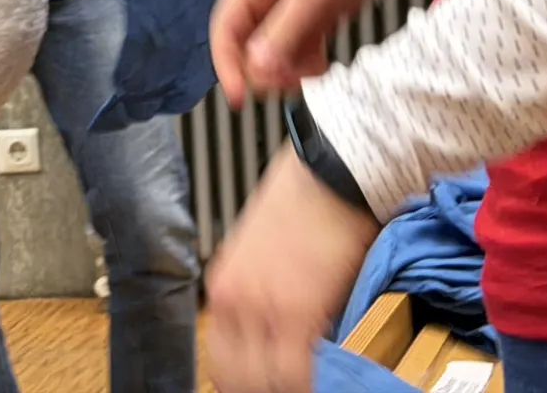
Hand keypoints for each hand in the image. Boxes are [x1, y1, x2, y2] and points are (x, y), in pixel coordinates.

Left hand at [207, 151, 379, 392]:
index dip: (238, 381)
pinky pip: (292, 374)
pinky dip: (302, 385)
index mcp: (222, 283)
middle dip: (255, 389)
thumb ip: (260, 296)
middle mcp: (231, 298)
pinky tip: (315, 382)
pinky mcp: (295, 311)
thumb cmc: (305, 204)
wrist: (329, 176)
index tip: (257, 386)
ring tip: (299, 384)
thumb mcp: (263, 253)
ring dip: (279, 388)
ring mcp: (259, 307)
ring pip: (259, 382)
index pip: (217, 356)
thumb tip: (273, 335)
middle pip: (232, 376)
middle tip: (278, 388)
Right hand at [210, 0, 371, 105]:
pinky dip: (304, 60)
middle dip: (267, 68)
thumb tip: (256, 68)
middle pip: (246, 45)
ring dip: (289, 67)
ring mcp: (281, 3)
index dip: (227, 66)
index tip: (241, 100)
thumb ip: (283, 32)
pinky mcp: (302, 12)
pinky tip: (322, 62)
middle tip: (294, 81)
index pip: (224, 30)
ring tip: (317, 68)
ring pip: (271, 50)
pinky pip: (293, 46)